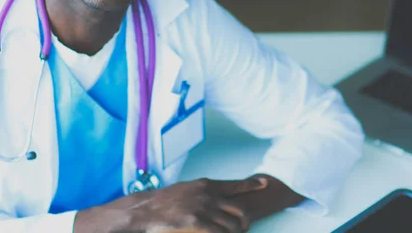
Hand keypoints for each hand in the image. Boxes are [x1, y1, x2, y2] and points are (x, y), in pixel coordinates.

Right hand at [74, 177, 267, 232]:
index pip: (235, 185)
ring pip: (231, 224)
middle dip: (245, 220)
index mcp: (206, 184)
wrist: (145, 208)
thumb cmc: (165, 200)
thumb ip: (204, 191)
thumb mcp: (187, 189)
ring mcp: (203, 208)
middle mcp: (208, 194)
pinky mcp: (197, 222)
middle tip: (244, 227)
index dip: (252, 185)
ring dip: (234, 232)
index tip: (265, 183)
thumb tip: (215, 194)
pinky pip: (219, 232)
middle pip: (239, 208)